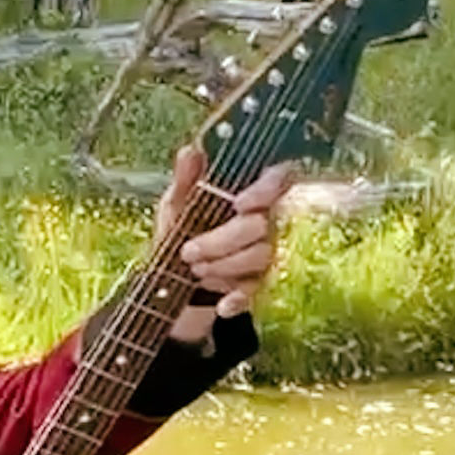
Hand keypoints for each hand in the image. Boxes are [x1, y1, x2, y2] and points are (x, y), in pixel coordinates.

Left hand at [157, 145, 290, 333]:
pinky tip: (222, 304)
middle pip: (261, 226)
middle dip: (220, 242)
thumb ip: (185, 178)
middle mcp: (266, 219)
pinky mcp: (259, 280)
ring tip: (193, 269)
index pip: (279, 179)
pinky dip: (238, 299)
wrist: (174, 273)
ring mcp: (266, 250)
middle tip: (187, 252)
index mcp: (250, 192)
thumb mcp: (177, 202)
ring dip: (223, 266)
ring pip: (260, 257)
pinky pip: (258, 290)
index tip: (239, 203)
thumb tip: (190, 150)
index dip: (266, 189)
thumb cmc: (182, 226)